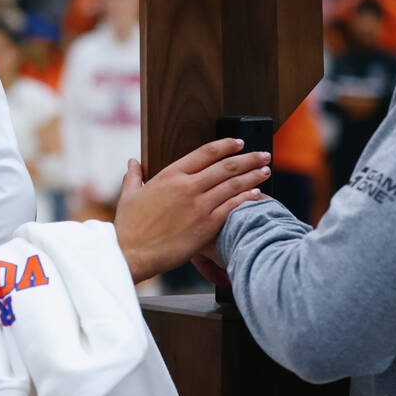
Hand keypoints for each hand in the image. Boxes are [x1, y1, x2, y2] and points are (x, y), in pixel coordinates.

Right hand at [113, 139, 270, 282]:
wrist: (132, 253)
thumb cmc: (129, 227)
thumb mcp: (129, 196)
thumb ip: (134, 176)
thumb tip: (132, 162)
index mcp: (170, 175)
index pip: (205, 153)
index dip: (226, 145)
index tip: (239, 142)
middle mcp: (187, 186)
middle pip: (226, 166)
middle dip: (249, 158)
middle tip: (263, 154)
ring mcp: (198, 206)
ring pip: (233, 185)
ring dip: (253, 176)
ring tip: (266, 171)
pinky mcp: (206, 225)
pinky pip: (232, 208)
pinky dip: (246, 199)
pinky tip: (257, 194)